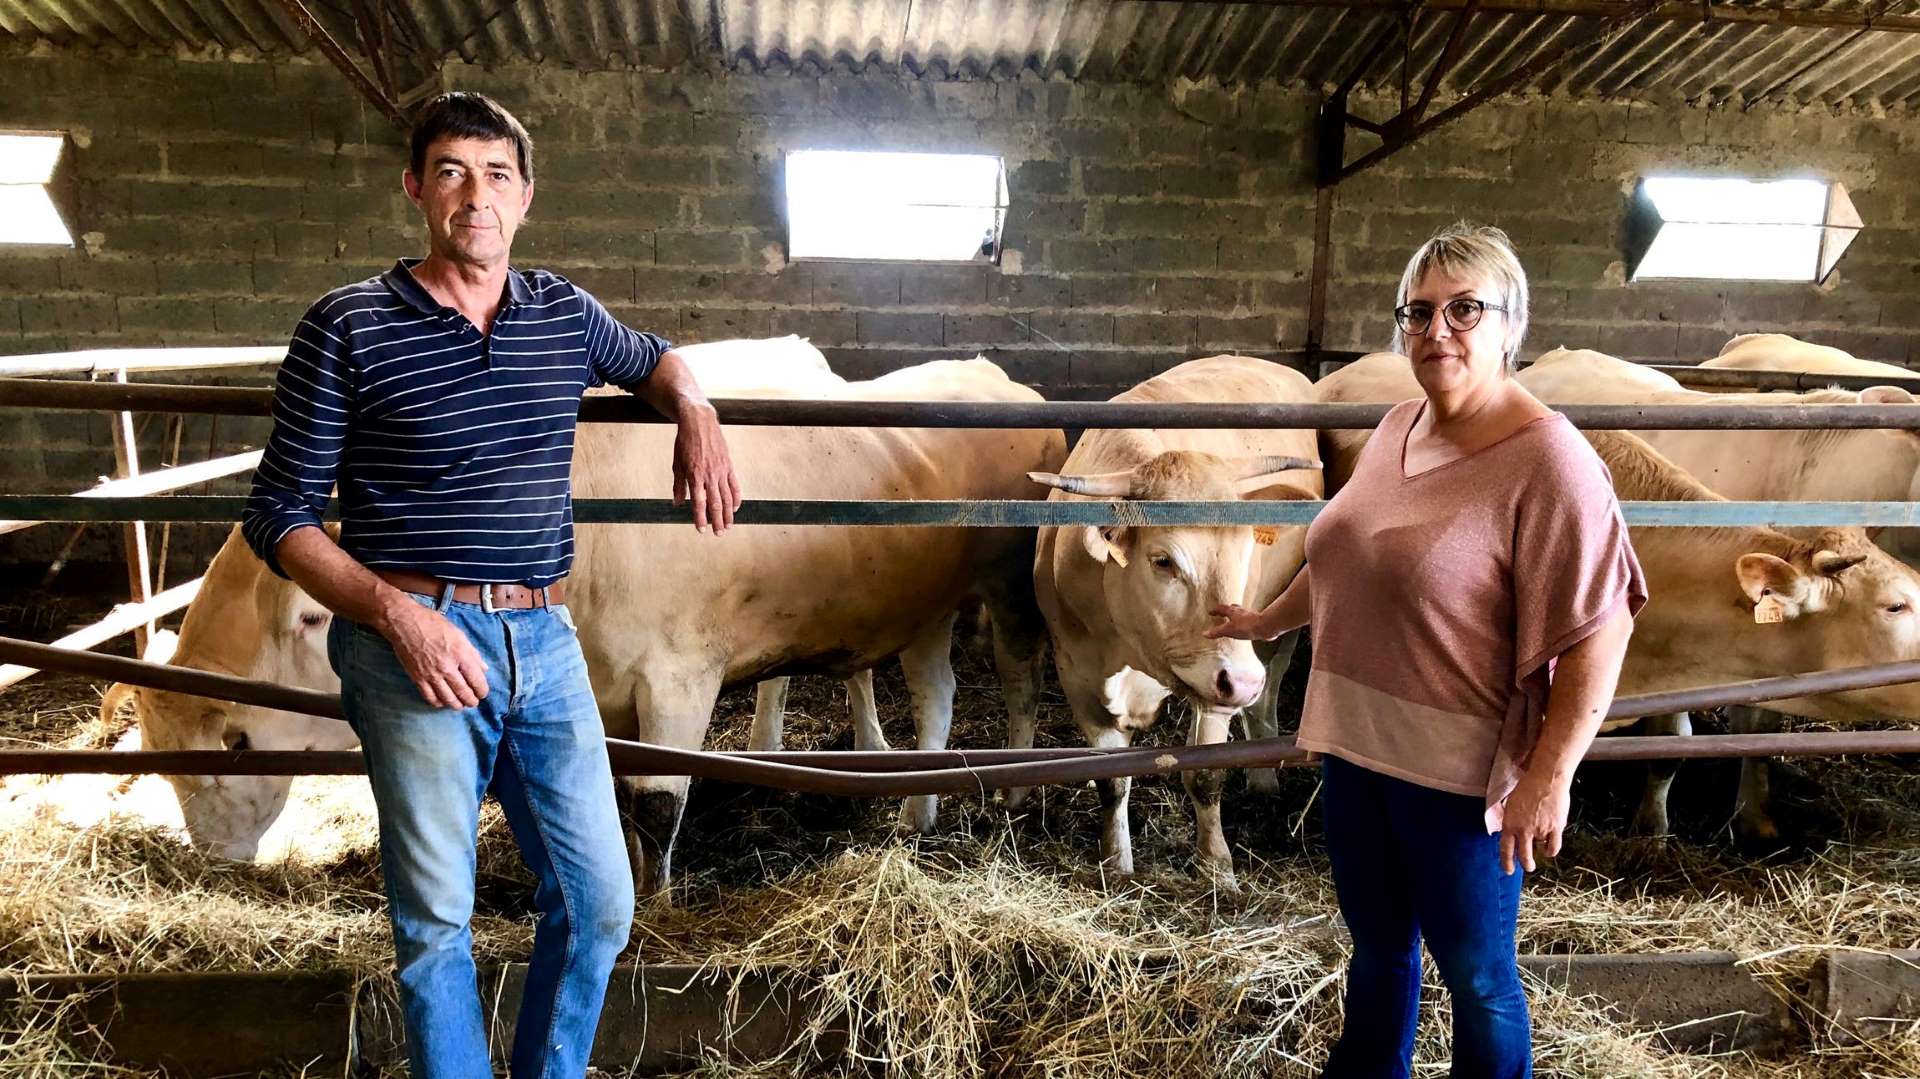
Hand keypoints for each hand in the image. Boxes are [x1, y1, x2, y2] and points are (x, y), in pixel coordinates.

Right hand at [376, 600, 488, 707]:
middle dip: (471, 701)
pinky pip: (430, 697)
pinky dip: (438, 703)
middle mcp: (447, 667)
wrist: (405, 623)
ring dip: (457, 705)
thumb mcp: (459, 634)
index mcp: (460, 654)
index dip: (482, 690)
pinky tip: (442, 701)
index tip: (482, 693)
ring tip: (460, 704)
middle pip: (463, 692)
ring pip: (448, 699)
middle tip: (473, 702)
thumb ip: (473, 653)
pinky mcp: (417, 678)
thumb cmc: (433, 624)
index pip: (476, 680)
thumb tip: (484, 669)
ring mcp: (431, 674)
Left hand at [672, 399, 742, 532]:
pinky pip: (735, 485)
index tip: (701, 530)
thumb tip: (678, 503)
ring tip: (728, 526)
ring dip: (728, 514)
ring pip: (727, 497)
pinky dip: (736, 498)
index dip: (700, 518)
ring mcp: (721, 470)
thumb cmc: (685, 442)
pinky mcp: (729, 465)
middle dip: (717, 521)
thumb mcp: (677, 464)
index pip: (699, 503)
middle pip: (716, 503)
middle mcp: (710, 475)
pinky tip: (735, 508)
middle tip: (719, 534)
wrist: (699, 422)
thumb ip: (679, 485)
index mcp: (695, 475)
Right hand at [1204, 603, 1270, 640]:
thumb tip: (1204, 633)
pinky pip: (1248, 620)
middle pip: (1232, 608)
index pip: (1221, 608)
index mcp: (1233, 611)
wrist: (1266, 627)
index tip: (1210, 611)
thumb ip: (1217, 632)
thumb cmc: (1247, 627)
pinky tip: (1245, 628)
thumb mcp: (1229, 630)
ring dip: (1236, 615)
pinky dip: (1244, 622)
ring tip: (1233, 620)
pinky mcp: (1257, 621)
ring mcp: (1250, 615)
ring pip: (1241, 613)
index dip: (1215, 610)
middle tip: (1222, 613)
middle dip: (1226, 610)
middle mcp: (1241, 611)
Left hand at [1498, 771, 1570, 874]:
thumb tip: (1509, 830)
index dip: (1507, 862)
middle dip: (1526, 865)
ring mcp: (1540, 830)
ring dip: (1539, 852)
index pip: (1506, 849)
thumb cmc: (1527, 787)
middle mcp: (1523, 830)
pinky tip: (1549, 848)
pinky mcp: (1555, 828)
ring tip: (1540, 850)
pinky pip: (1553, 847)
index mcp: (1510, 824)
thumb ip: (1510, 819)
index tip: (1508, 870)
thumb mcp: (1511, 803)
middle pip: (1524, 856)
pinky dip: (1551, 850)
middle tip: (1528, 867)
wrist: (1546, 778)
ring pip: (1539, 850)